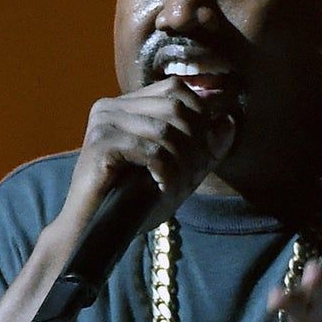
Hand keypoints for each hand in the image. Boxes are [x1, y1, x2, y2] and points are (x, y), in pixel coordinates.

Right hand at [65, 78, 235, 230]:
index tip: (205, 153)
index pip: (176, 89)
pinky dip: (167, 173)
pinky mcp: (100, 144)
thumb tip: (229, 121)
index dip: (201, 116)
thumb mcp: (178, 172)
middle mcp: (111, 107)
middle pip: (175, 107)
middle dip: (195, 144)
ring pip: (166, 131)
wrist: (91, 232)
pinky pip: (152, 151)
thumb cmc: (132, 203)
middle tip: (192, 176)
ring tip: (178, 187)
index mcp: (126, 105)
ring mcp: (103, 123)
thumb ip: (204, 148)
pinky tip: (163, 188)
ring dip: (183, 163)